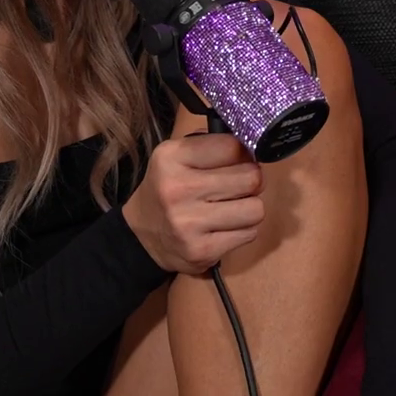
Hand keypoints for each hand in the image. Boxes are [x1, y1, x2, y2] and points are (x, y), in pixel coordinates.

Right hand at [122, 133, 264, 274]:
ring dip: (250, 208)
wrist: (140, 236)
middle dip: (252, 181)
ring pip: (256, 209)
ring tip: (232, 207)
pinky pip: (249, 234)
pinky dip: (243, 230)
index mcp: (171, 157)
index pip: (233, 147)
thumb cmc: (168, 188)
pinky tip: (224, 227)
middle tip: (239, 186)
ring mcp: (188, 223)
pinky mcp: (201, 251)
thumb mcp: (177, 155)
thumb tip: (254, 146)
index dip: (245, 153)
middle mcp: (177, 189)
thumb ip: (213, 145)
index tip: (239, 160)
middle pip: (251, 178)